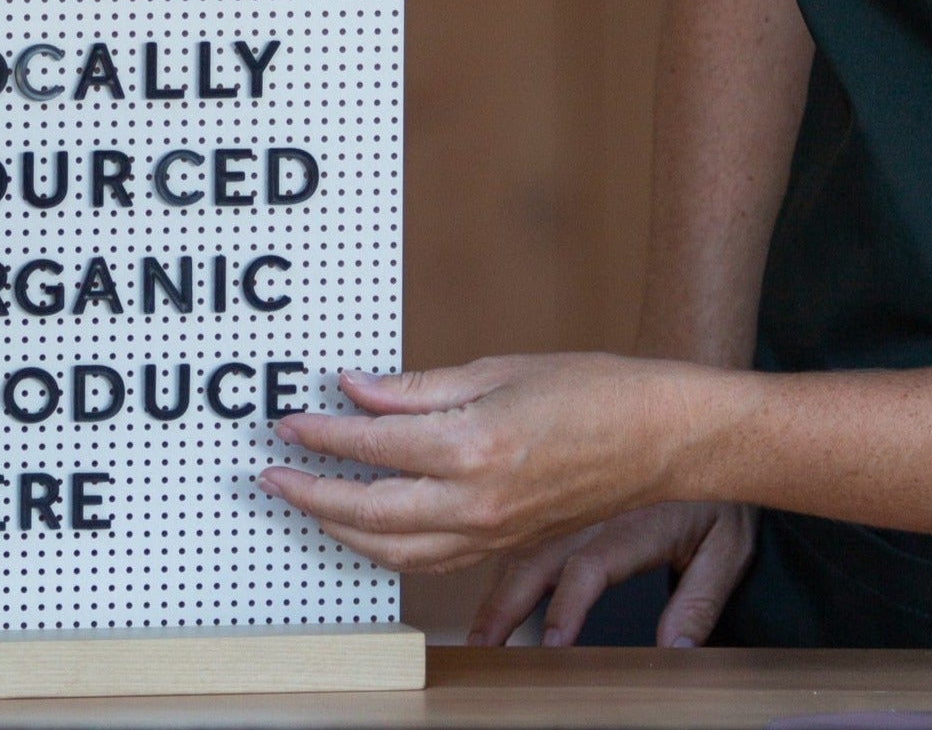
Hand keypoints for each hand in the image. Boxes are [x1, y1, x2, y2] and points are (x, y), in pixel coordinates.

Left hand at [258, 353, 713, 572]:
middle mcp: (477, 502)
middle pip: (369, 512)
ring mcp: (492, 534)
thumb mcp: (496, 370)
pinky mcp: (506, 546)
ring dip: (339, 529)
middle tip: (272, 475)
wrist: (659, 438)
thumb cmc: (589, 390)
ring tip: (304, 502)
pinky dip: (386, 550)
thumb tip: (355, 388)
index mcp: (473, 446)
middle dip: (310, 494)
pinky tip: (366, 529)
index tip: (287, 423)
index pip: (373, 447)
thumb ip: (417, 388)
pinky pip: (430, 562)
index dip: (322, 436)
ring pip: (393, 552)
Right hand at [469, 500, 756, 647]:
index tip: (550, 642)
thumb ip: (700, 600)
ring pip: (518, 536)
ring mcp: (571, 497)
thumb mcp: (728, 545)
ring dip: (494, 582)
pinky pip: (519, 521)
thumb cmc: (719, 493)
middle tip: (482, 643)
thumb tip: (676, 648)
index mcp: (633, 521)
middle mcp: (592, 509)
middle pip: (538, 554)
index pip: (590, 564)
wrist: (705, 424)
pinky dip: (495, 549)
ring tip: (476, 625)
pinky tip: (479, 574)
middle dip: (507, 603)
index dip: (568, 604)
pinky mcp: (561, 492)